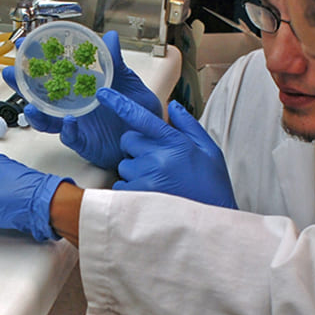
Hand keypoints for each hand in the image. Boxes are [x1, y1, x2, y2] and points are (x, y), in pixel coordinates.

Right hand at [2, 30, 161, 169]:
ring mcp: (76, 124)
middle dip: (22, 86)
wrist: (153, 138)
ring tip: (31, 107)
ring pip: (48, 120)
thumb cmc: (138, 112)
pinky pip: (70, 137)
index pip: (54, 73)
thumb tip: (109, 37)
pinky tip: (69, 122)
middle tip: (10, 74)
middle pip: (40, 96)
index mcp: (80, 87)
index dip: (37, 62)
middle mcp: (73, 106)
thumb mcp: (128, 83)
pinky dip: (67, 130)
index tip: (24, 48)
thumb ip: (116, 62)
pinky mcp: (84, 142)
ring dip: (37, 114)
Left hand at [98, 89, 236, 208]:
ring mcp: (146, 176)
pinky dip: (130, 189)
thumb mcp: (209, 150)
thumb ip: (188, 125)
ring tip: (158, 183)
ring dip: (134, 171)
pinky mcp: (137, 195)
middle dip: (136, 148)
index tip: (102, 94)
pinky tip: (150, 195)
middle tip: (155, 162)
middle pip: (127, 141)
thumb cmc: (212, 185)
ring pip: (124, 165)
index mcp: (173, 141)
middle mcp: (157, 156)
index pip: (140, 117)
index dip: (118, 103)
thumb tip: (172, 106)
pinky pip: (121, 186)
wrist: (210, 220)